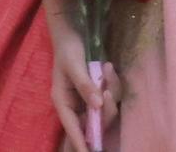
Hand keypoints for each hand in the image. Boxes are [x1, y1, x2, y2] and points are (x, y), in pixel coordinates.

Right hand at [46, 3, 118, 149]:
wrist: (70, 34)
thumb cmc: (66, 50)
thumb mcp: (73, 66)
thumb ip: (85, 85)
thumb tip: (98, 105)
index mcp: (62, 101)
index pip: (72, 126)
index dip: (80, 141)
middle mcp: (75, 104)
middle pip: (94, 120)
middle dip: (105, 108)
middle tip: (107, 89)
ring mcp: (87, 99)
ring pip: (105, 109)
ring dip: (111, 90)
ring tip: (108, 68)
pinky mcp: (97, 93)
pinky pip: (111, 97)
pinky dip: (113, 84)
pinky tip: (109, 68)